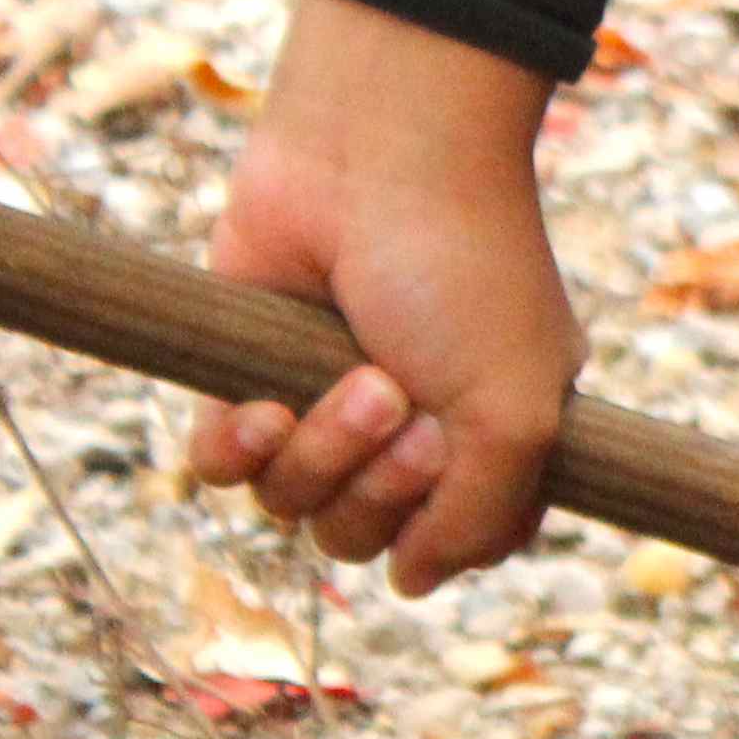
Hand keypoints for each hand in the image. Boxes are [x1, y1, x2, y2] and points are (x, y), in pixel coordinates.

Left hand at [187, 0, 581, 595]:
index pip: (463, 544)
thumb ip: (480, 521)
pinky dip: (243, 447)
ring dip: (322, 452)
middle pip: (365, 538)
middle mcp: (403, 430)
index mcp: (486, 438)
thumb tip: (413, 585)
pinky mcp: (247, 373)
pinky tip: (265, 402)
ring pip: (293, 509)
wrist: (372, 153)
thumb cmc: (465, 270)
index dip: (451, 529)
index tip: (463, 458)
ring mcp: (320, 404)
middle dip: (380, 486)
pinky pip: (222, 471)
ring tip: (357, 374)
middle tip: (404, 403)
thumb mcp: (516, 411)